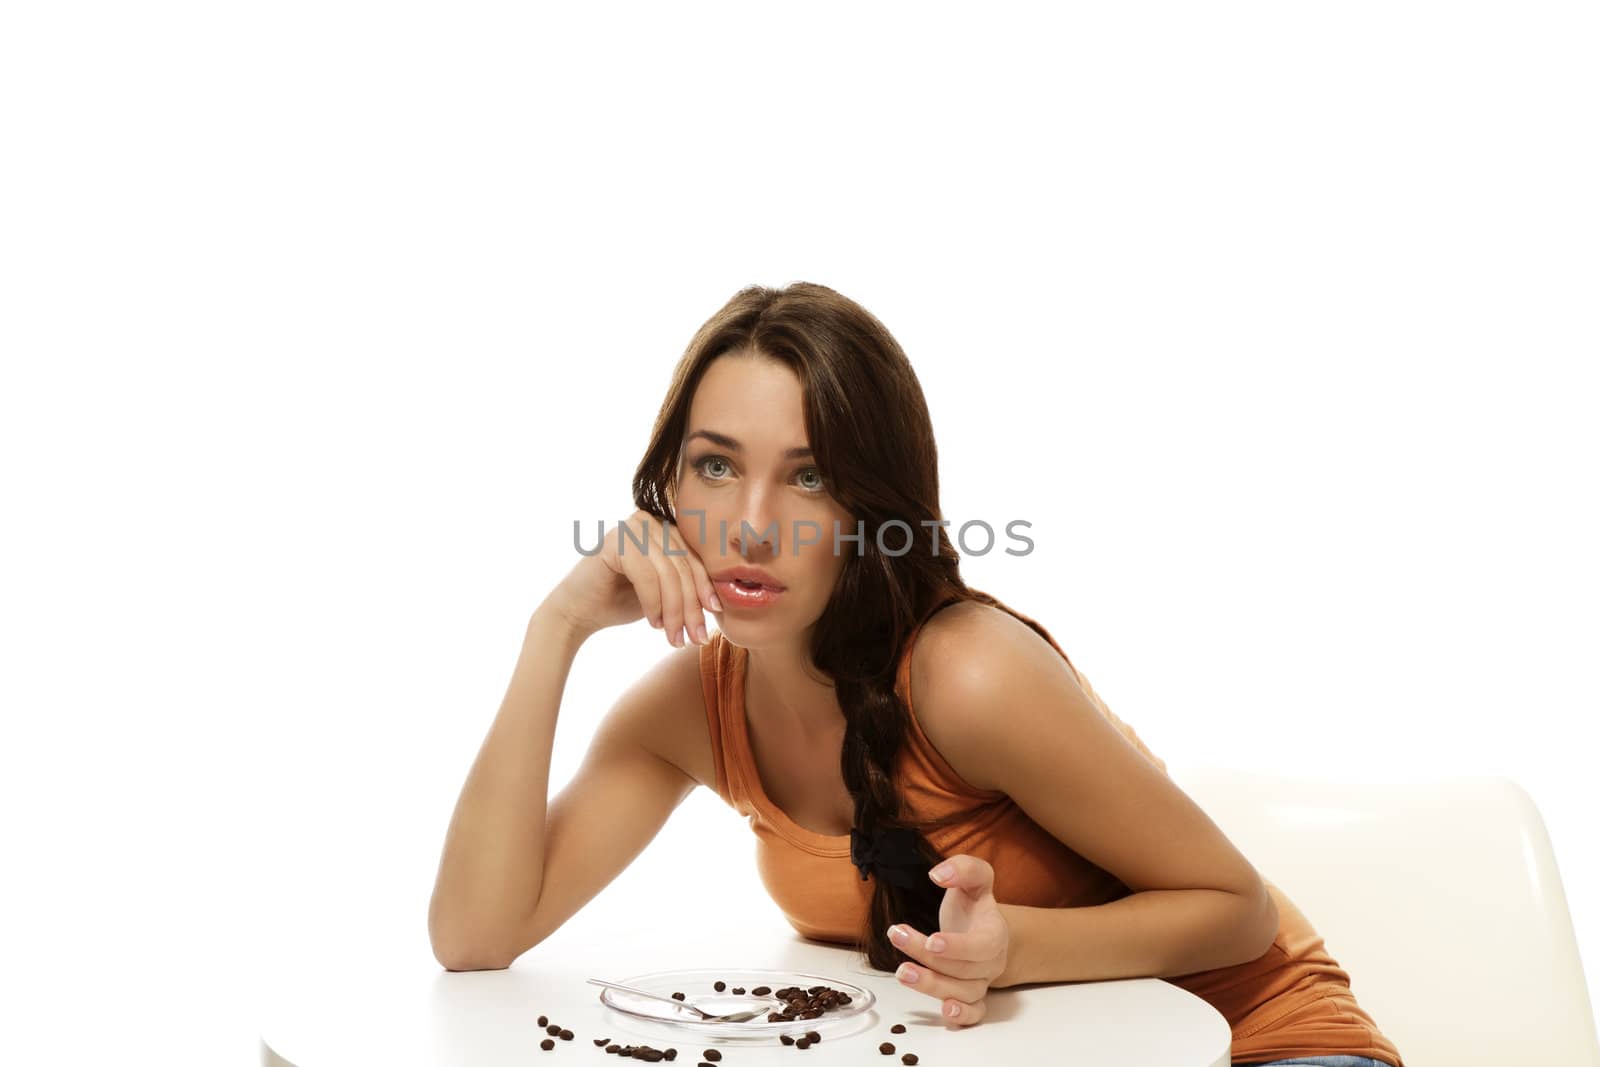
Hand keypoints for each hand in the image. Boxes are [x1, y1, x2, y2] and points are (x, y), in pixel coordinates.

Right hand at [547, 508, 721, 646]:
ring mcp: (631, 527)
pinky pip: (646, 576)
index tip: (715, 617)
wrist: (578, 612)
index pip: (695, 558)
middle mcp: (650, 521)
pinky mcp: (615, 541)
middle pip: (684, 566)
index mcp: (665, 527)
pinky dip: (653, 603)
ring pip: (668, 574)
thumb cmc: (623, 602)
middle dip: (692, 606)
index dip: (707, 588)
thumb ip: (688, 585)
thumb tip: (723, 600)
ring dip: (675, 611)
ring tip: (675, 638)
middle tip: (696, 637)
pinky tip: (653, 624)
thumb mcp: (664, 592)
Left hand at [887, 854, 1009, 1025]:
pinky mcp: (971, 997)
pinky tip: (943, 1010)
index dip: (958, 947)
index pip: (982, 945)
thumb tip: (938, 874)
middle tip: (897, 936)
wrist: (978, 926)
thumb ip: (962, 868)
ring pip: (963, 993)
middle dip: (928, 957)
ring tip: (902, 972)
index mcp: (994, 932)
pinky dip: (962, 1017)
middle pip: (964, 968)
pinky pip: (974, 1014)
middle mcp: (991, 962)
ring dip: (931, 985)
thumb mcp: (973, 877)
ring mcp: (982, 981)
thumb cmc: (972, 903)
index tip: (931, 940)